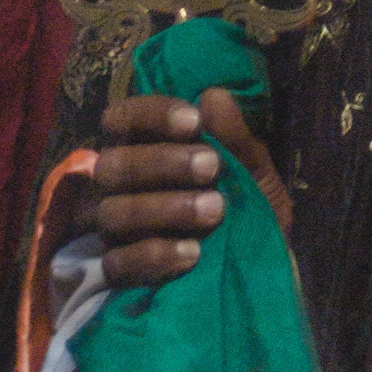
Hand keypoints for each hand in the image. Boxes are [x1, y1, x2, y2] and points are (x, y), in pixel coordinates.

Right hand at [83, 87, 291, 288]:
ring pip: (113, 212)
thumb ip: (234, 139)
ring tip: (214, 209)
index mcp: (146, 149)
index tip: (193, 121)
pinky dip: (154, 254)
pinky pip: (118, 263)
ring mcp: (114, 231)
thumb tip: (214, 95)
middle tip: (211, 166)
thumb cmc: (247, 210)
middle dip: (162, 162)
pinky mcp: (119, 273)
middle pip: (113, 164)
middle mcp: (120, 185)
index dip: (152, 115)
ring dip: (164, 208)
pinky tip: (192, 253)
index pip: (124, 118)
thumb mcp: (253, 174)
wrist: (258, 276)